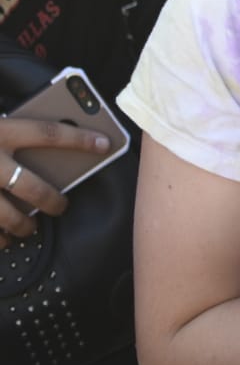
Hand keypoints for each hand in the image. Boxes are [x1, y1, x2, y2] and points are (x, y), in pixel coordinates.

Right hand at [0, 117, 110, 246]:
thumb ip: (13, 128)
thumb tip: (56, 126)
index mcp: (0, 132)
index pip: (49, 133)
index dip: (79, 139)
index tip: (105, 143)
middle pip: (32, 187)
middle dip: (51, 200)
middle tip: (61, 206)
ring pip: (9, 215)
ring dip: (23, 225)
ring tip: (28, 228)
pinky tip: (3, 239)